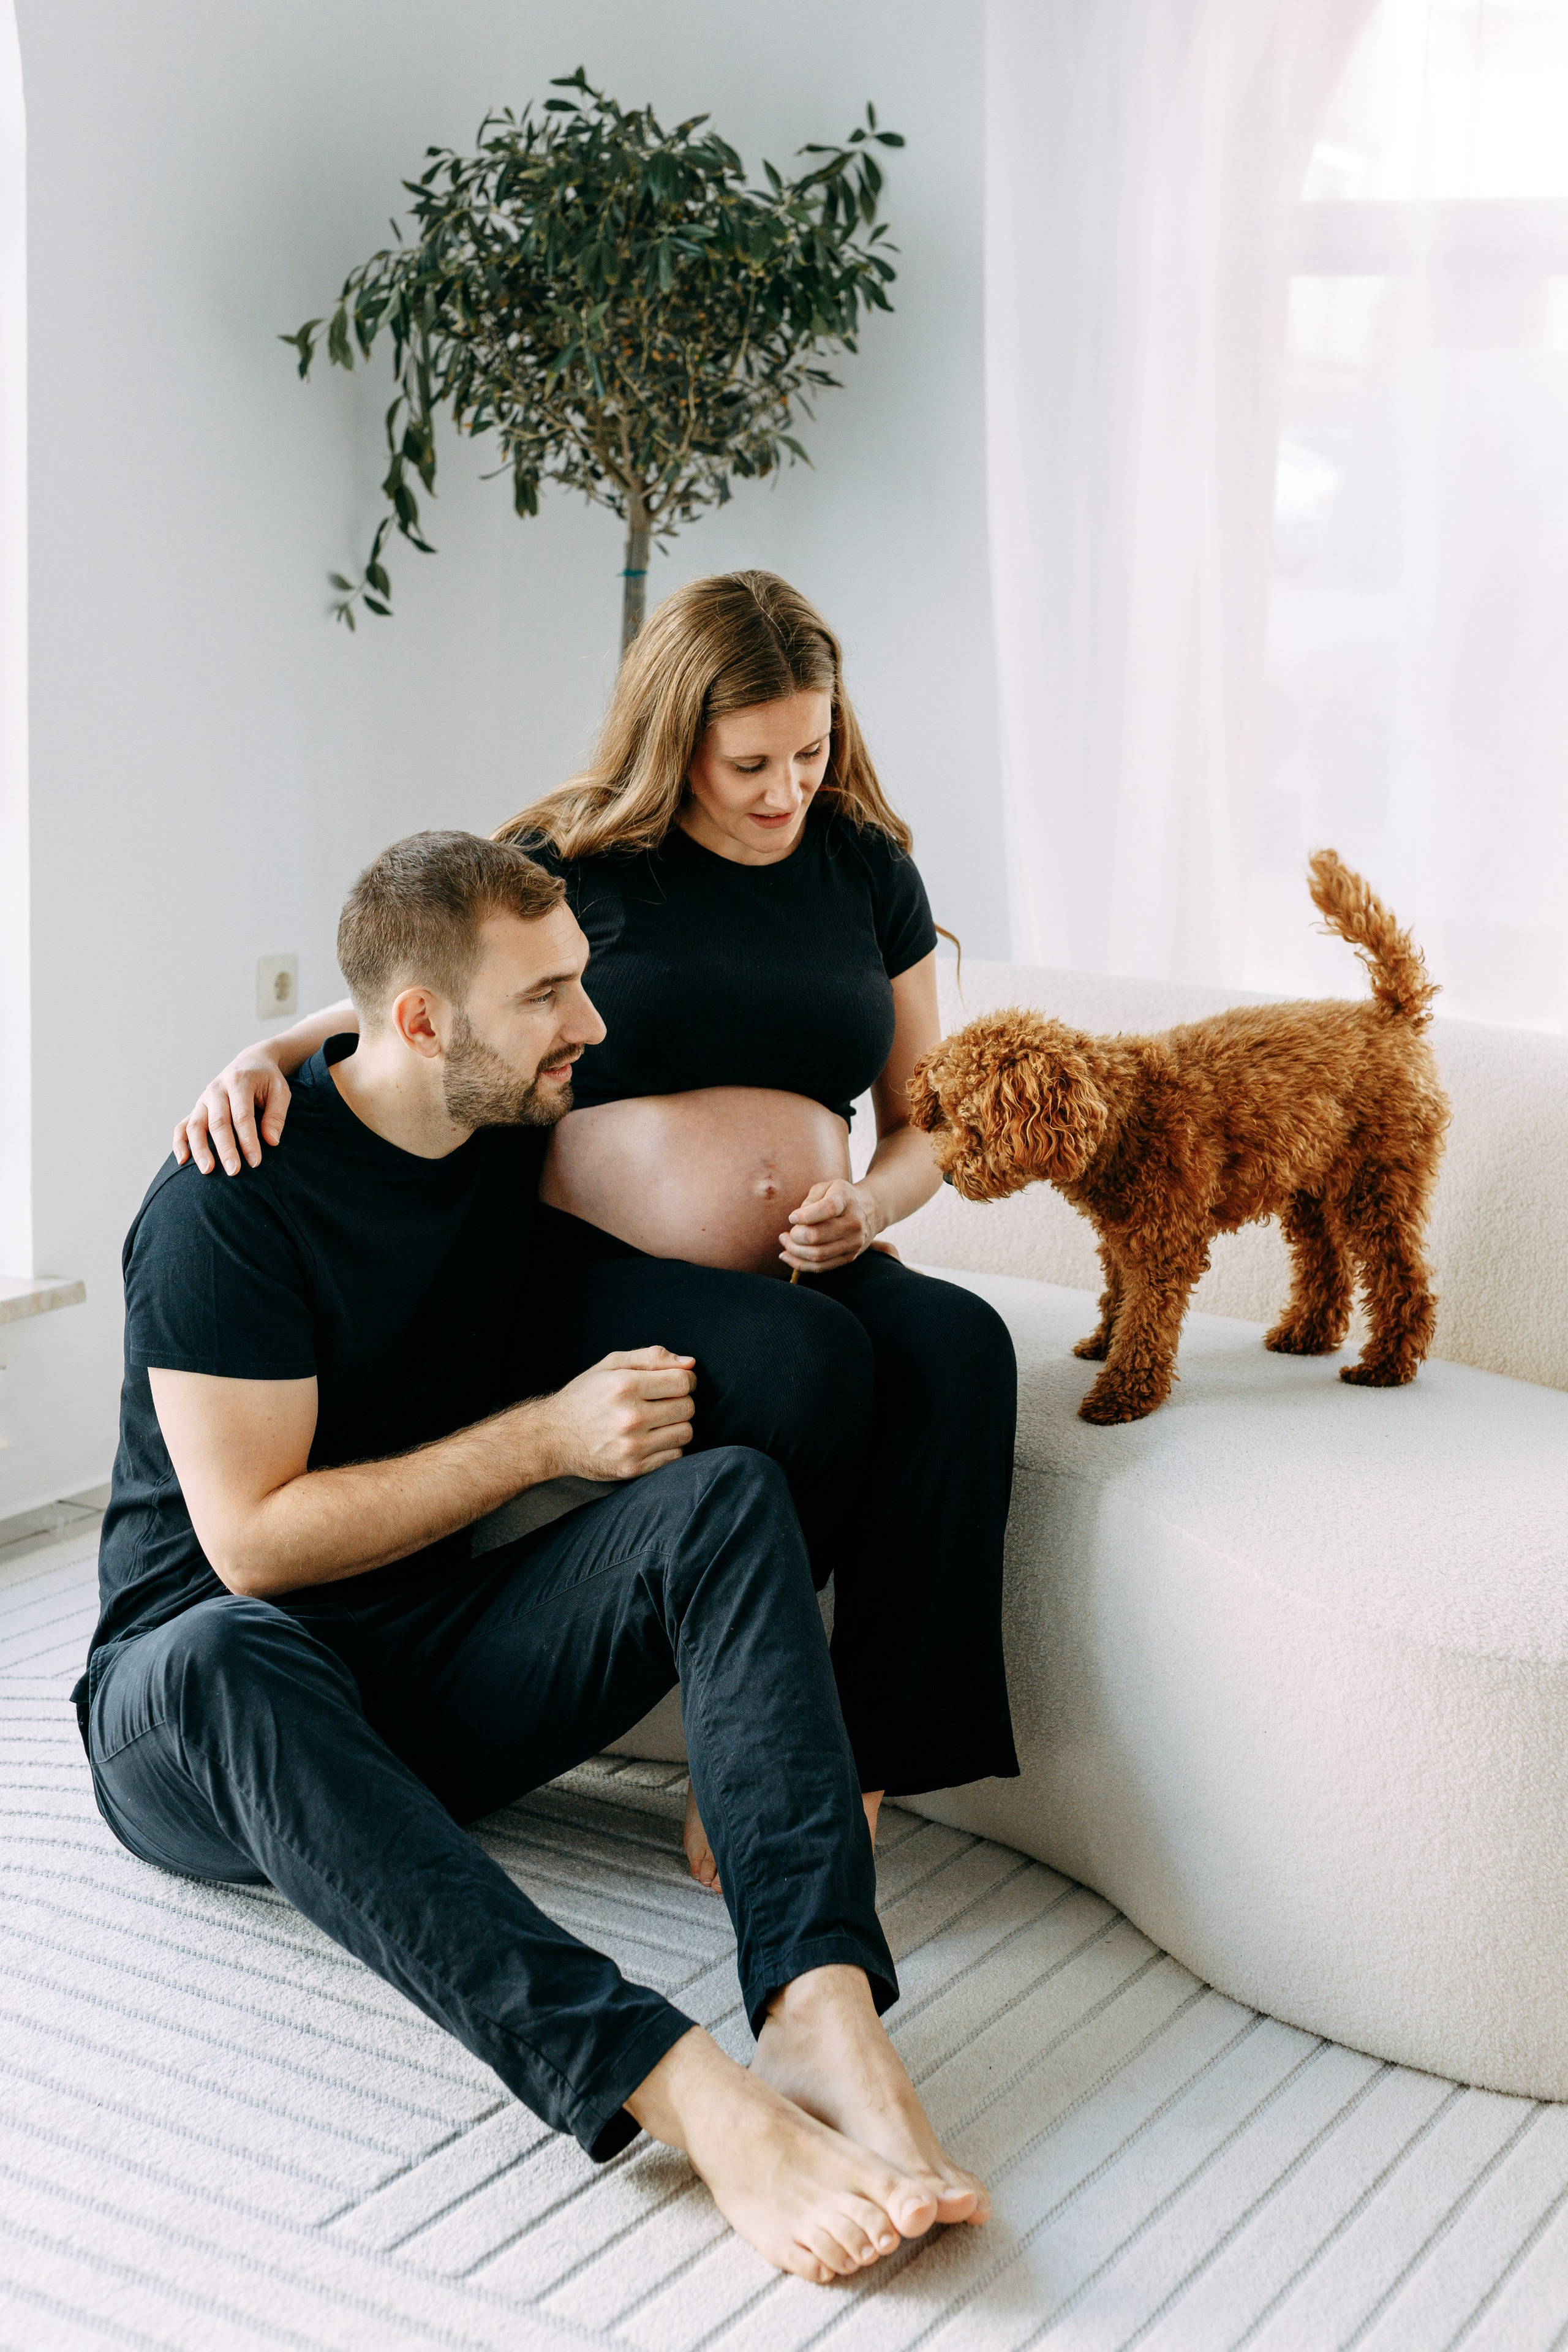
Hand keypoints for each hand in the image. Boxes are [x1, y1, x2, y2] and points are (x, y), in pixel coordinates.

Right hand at [174, 1047, 291, 1175]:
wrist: (250, 1062)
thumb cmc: (267, 1079)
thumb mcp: (280, 1091)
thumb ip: (276, 1115)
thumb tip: (271, 1141)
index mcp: (238, 1081)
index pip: (242, 1116)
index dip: (248, 1140)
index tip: (256, 1162)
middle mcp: (216, 1089)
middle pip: (217, 1122)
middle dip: (225, 1149)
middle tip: (234, 1171)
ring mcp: (203, 1099)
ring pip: (195, 1125)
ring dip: (199, 1149)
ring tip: (207, 1170)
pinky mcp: (197, 1108)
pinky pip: (182, 1126)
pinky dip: (179, 1143)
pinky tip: (183, 1160)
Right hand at [542, 1347, 695, 1481]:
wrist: (552, 1437)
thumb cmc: (584, 1397)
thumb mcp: (610, 1365)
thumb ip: (651, 1357)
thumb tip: (690, 1363)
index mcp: (625, 1386)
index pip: (682, 1382)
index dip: (687, 1380)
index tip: (677, 1383)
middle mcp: (630, 1417)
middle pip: (687, 1408)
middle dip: (681, 1401)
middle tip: (664, 1402)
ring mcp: (632, 1446)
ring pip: (685, 1433)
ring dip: (677, 1425)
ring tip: (658, 1421)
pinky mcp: (632, 1468)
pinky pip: (674, 1456)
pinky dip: (669, 1447)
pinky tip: (651, 1439)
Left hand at [780, 1179, 884, 1274]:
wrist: (872, 1210)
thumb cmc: (842, 1197)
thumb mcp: (827, 1187)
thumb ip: (810, 1200)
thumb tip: (796, 1220)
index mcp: (846, 1200)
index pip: (827, 1208)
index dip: (805, 1215)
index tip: (792, 1217)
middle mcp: (853, 1223)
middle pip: (817, 1236)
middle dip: (794, 1237)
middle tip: (785, 1234)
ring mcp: (853, 1243)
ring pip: (817, 1255)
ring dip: (794, 1251)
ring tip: (784, 1243)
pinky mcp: (850, 1257)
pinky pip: (821, 1267)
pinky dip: (800, 1264)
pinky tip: (787, 1256)